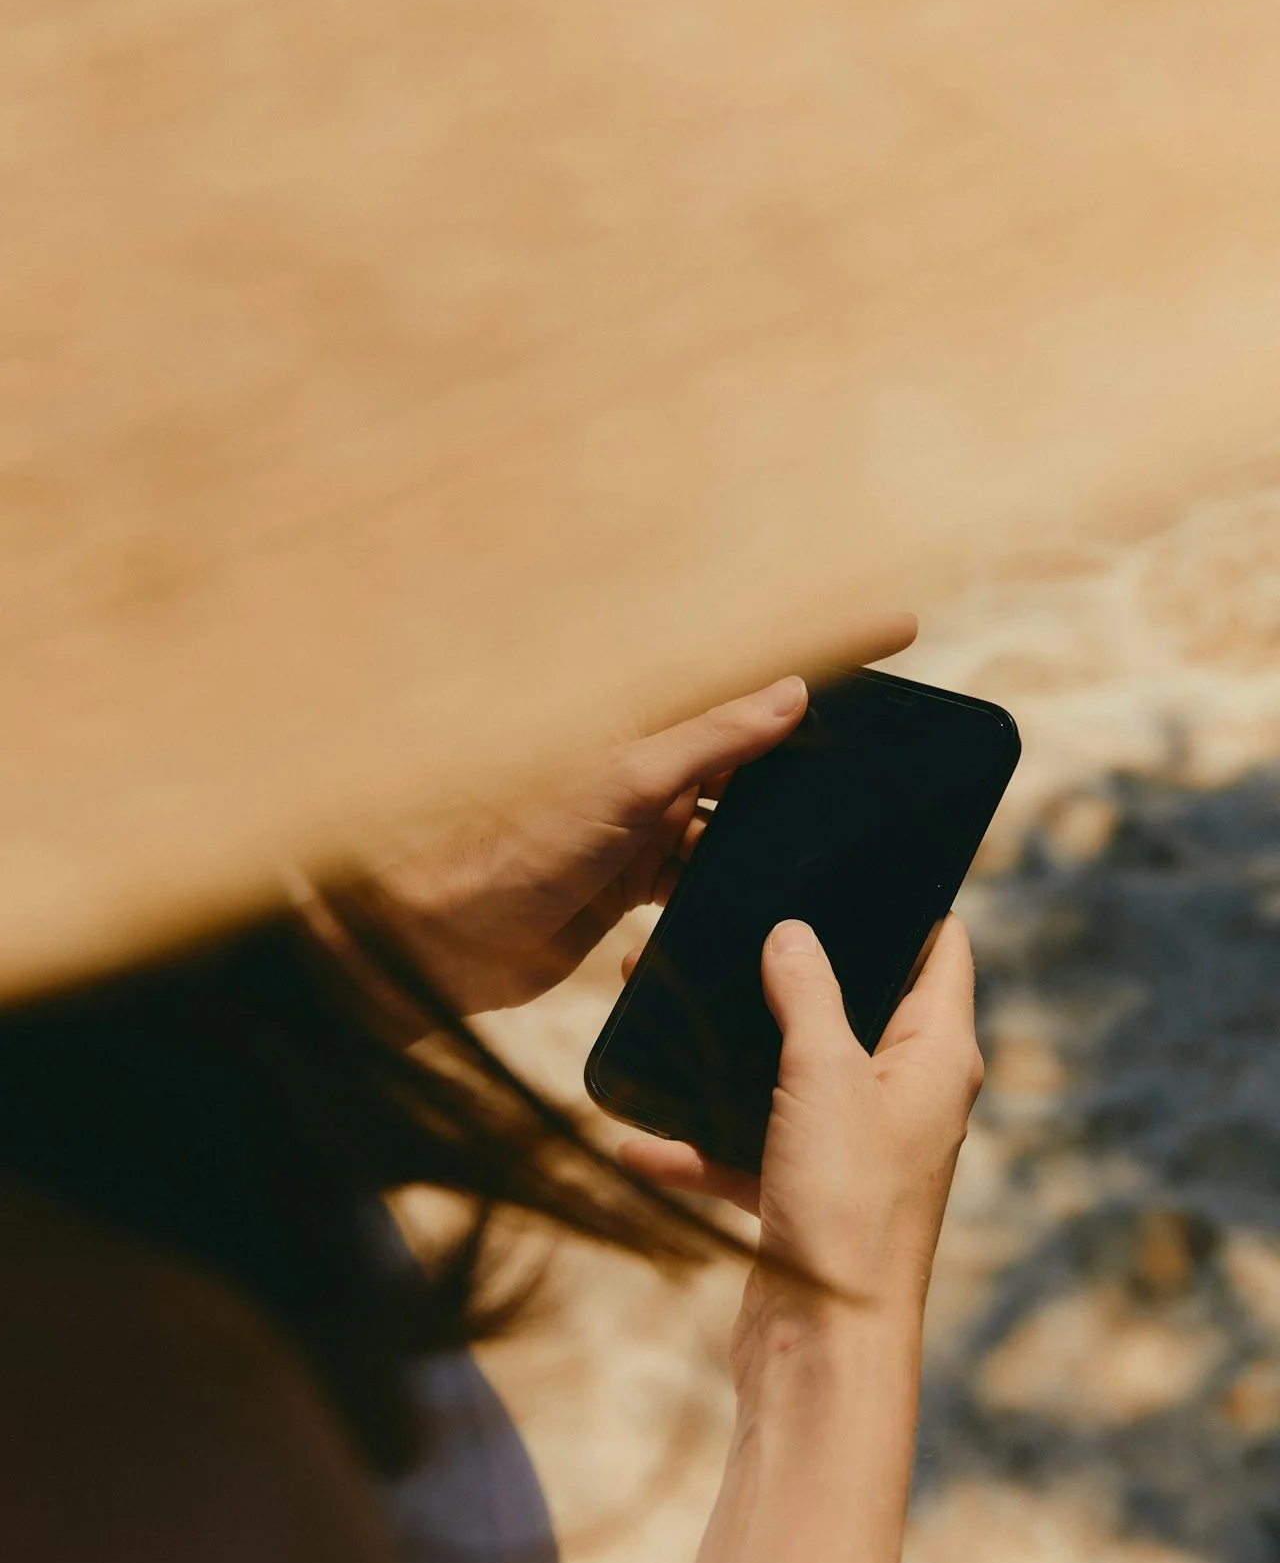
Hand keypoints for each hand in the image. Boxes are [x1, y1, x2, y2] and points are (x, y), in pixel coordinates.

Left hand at [379, 618, 913, 1012]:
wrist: (442, 937)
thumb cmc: (512, 847)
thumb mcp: (621, 783)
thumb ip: (707, 742)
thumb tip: (791, 695)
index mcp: (648, 720)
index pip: (755, 673)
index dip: (829, 645)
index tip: (902, 625)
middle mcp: (653, 763)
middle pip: (757, 742)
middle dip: (822, 741)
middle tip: (897, 744)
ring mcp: (648, 822)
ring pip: (741, 813)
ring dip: (785, 825)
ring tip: (850, 831)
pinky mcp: (639, 881)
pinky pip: (710, 873)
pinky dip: (739, 881)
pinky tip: (775, 895)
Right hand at [617, 913, 982, 1394]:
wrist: (824, 1352)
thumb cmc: (847, 1206)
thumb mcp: (823, 1076)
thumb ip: (807, 993)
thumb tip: (792, 934)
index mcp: (936, 1057)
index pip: (940, 951)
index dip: (905, 902)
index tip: (849, 862)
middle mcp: (903, 1096)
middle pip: (850, 1004)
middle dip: (786, 968)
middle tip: (728, 920)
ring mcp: (853, 1147)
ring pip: (787, 1072)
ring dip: (726, 1047)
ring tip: (659, 996)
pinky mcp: (804, 1194)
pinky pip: (745, 1149)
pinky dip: (698, 1142)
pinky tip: (636, 1137)